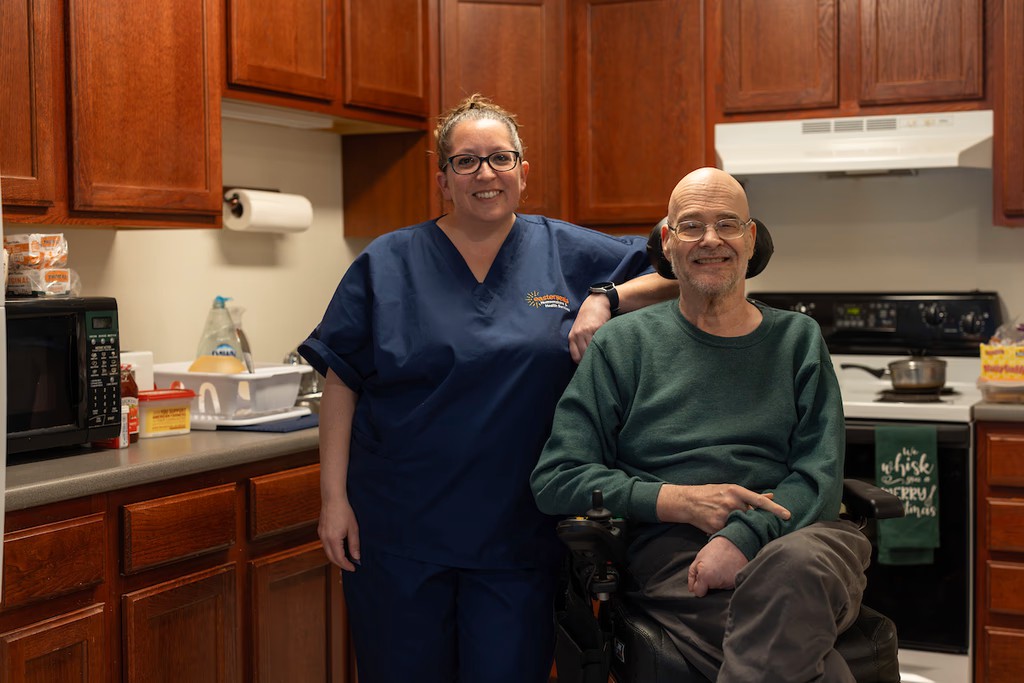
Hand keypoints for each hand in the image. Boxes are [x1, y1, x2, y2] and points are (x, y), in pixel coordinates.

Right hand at [318, 498, 360, 571]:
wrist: (333, 499)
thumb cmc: (344, 511)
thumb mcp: (353, 528)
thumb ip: (354, 544)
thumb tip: (356, 557)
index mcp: (333, 539)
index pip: (339, 558)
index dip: (346, 565)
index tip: (353, 568)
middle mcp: (324, 539)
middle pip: (331, 557)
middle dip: (340, 564)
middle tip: (349, 566)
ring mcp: (321, 535)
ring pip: (327, 552)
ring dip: (336, 557)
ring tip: (346, 559)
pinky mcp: (320, 531)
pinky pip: (325, 545)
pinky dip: (332, 550)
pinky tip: (339, 548)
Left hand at [568, 294, 612, 362]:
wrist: (596, 303)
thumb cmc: (587, 318)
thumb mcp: (578, 330)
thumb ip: (578, 342)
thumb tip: (583, 360)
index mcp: (572, 337)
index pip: (576, 357)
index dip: (582, 363)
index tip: (589, 365)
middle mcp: (578, 334)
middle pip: (584, 355)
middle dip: (591, 360)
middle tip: (598, 362)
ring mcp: (587, 331)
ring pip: (592, 349)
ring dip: (598, 353)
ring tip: (603, 355)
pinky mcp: (597, 327)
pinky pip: (600, 341)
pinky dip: (603, 345)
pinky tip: (606, 346)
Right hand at [656, 484, 790, 533]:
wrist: (688, 502)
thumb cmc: (711, 493)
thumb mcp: (730, 489)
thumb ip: (751, 496)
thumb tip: (772, 497)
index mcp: (735, 490)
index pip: (759, 501)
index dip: (775, 509)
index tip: (788, 516)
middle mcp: (731, 502)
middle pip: (752, 515)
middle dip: (753, 519)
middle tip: (749, 520)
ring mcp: (724, 515)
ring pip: (742, 525)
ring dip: (742, 526)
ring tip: (731, 521)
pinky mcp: (717, 526)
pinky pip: (731, 532)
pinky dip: (731, 531)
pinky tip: (723, 525)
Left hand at [688, 536, 746, 596]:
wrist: (735, 543)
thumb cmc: (715, 549)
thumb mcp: (698, 558)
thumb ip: (692, 575)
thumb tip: (692, 589)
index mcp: (705, 577)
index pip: (699, 593)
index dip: (699, 585)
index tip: (702, 578)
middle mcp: (717, 583)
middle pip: (710, 590)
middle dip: (709, 582)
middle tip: (713, 569)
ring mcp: (728, 584)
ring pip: (719, 588)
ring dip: (719, 580)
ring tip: (721, 567)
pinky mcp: (737, 583)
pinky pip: (728, 585)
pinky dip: (727, 580)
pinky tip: (728, 570)